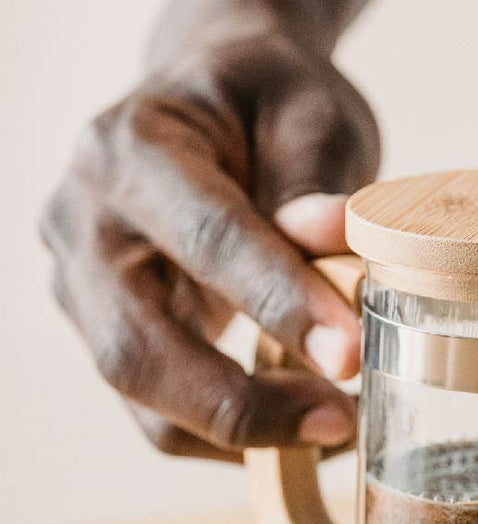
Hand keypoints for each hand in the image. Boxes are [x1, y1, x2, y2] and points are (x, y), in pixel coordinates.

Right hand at [42, 30, 379, 459]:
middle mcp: (83, 218)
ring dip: (236, 427)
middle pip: (136, 344)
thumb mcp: (308, 106)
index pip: (207, 236)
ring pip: (138, 390)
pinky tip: (299, 427)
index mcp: (131, 145)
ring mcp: (82, 280)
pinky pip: (156, 405)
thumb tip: (333, 242)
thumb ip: (317, 175)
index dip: (279, 300)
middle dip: (239, 399)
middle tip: (338, 419)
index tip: (349, 352)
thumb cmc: (264, 94)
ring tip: (332, 426)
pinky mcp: (107, 326)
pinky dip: (227, 429)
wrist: (215, 94)